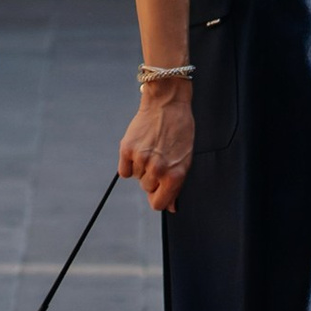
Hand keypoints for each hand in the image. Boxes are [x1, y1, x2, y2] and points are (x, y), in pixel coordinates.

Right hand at [119, 81, 194, 213]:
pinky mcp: (127, 149)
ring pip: (136, 178)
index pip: (159, 204)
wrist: (167, 103)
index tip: (159, 191)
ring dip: (141, 167)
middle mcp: (158, 169)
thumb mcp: (185, 158)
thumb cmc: (180, 129)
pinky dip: (128, 163)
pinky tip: (138, 149)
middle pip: (146, 189)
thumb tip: (171, 207)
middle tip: (158, 157)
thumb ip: (177, 184)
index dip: (158, 197)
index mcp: (175, 175)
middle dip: (152, 177)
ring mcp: (142, 159)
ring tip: (151, 148)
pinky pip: (124, 170)